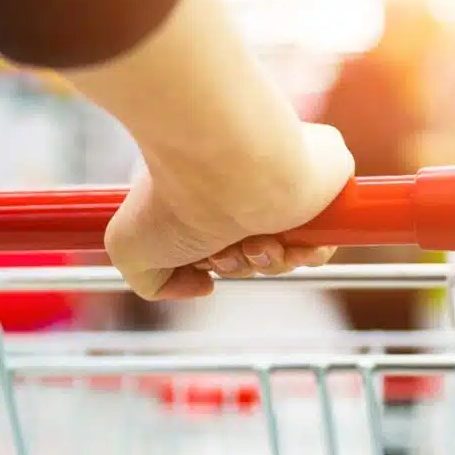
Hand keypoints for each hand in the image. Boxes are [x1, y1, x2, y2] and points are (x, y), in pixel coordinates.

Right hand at [105, 123, 354, 299]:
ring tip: (251, 242)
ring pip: (287, 254)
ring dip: (266, 263)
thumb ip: (153, 281)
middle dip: (238, 266)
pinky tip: (280, 241)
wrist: (226, 167)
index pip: (220, 243)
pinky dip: (303, 257)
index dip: (214, 264)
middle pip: (254, 254)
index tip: (203, 262)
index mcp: (207, 191)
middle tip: (224, 250)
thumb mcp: (129, 248)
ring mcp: (285, 184)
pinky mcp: (325, 183)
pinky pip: (322, 244)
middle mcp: (245, 185)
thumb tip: (202, 287)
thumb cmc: (175, 198)